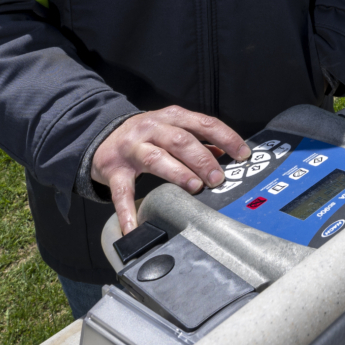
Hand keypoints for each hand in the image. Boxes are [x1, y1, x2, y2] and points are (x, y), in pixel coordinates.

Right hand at [91, 107, 248, 234]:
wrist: (101, 136)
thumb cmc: (145, 135)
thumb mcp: (171, 128)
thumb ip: (197, 139)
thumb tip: (224, 153)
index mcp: (171, 117)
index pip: (204, 123)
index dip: (226, 137)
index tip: (243, 154)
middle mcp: (151, 128)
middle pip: (181, 140)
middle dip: (203, 159)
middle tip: (218, 179)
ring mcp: (132, 148)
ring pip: (156, 158)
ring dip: (178, 172)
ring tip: (194, 188)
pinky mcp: (114, 169)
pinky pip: (122, 191)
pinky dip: (127, 211)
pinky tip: (134, 227)